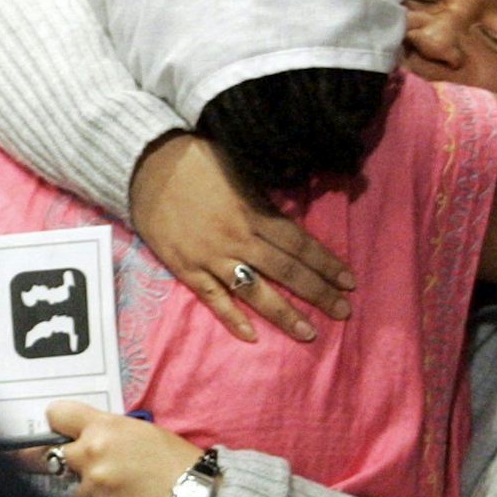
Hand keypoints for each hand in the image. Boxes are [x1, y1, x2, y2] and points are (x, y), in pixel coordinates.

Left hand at [45, 400, 202, 496]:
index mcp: (104, 427)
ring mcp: (93, 484)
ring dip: (88, 492)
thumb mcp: (141, 431)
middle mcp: (92, 452)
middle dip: (71, 462)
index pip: (57, 414)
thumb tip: (85, 438)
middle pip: (53, 455)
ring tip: (119, 493)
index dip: (58, 424)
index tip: (62, 433)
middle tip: (92, 469)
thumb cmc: (175, 460)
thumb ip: (107, 431)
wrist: (196, 495)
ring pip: (72, 489)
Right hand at [128, 133, 353, 342]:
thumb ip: (263, 198)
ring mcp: (211, 257)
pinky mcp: (186, 268)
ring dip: (283, 314)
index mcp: (254, 212)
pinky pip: (213, 298)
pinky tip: (252, 336)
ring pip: (255, 291)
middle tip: (343, 312)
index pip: (299, 243)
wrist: (146, 165)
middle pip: (286, 271)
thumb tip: (288, 215)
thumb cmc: (196, 161)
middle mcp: (238, 239)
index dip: (326, 263)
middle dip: (317, 293)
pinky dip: (232, 317)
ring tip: (308, 333)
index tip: (349, 281)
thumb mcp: (240, 169)